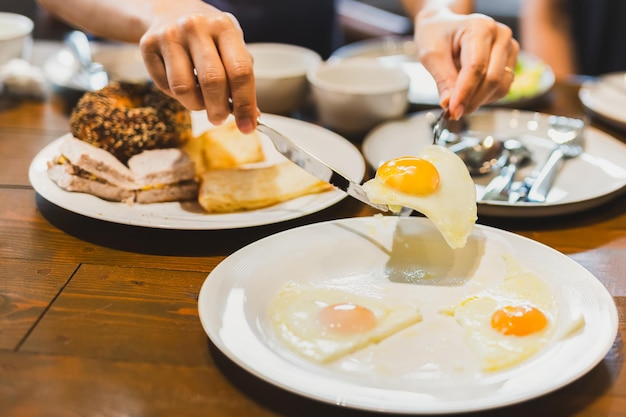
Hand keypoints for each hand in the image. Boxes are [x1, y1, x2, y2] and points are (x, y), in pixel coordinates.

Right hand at [139, 0, 258, 132]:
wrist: (171, 11)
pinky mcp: (147, 45)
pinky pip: (164, 86)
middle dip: (218, 110)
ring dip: (196, 106)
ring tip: (200, 102)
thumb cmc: (209, 38)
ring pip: (184, 88)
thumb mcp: (231, 48)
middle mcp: (196, 27)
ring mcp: (170, 34)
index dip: (245, 104)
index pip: (240, 71)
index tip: (247, 127)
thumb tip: (250, 116)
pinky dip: (176, 97)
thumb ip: (241, 79)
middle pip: (212, 81)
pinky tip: (184, 86)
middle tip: (219, 119)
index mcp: (224, 26)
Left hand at [414, 8, 518, 118]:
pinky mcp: (510, 62)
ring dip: (479, 101)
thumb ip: (443, 80)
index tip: (453, 111)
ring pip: (501, 87)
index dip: (464, 93)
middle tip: (453, 112)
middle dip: (472, 100)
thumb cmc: (437, 35)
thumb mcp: (431, 55)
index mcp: (480, 27)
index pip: (476, 67)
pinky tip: (470, 94)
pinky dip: (485, 98)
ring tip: (459, 100)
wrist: (444, 27)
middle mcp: (500, 36)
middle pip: (492, 79)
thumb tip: (450, 105)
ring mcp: (509, 48)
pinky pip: (502, 88)